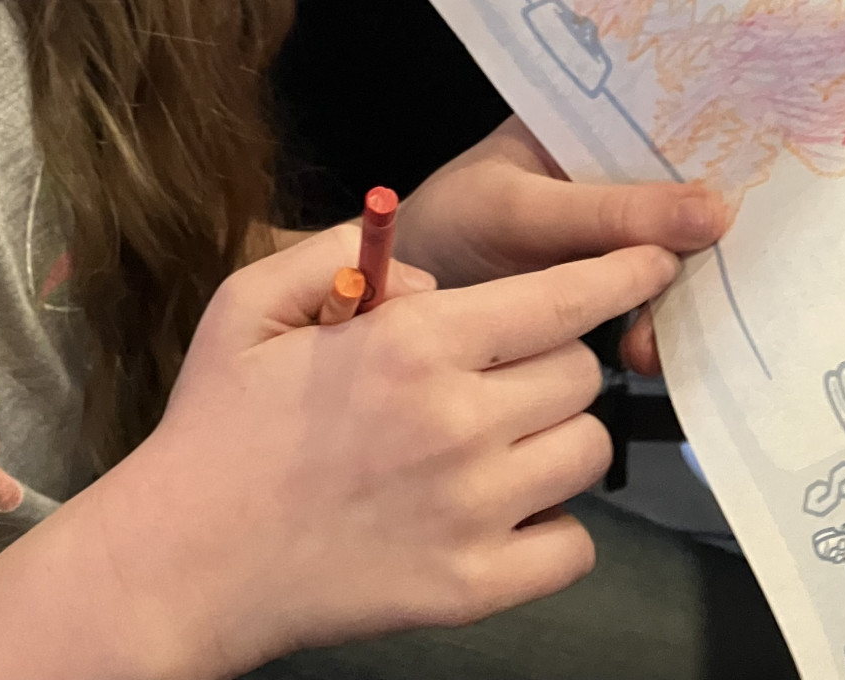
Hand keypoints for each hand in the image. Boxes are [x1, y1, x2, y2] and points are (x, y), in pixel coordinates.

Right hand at [88, 224, 678, 678]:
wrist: (189, 557)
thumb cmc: (218, 422)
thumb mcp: (251, 299)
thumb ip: (340, 256)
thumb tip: (426, 277)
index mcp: (412, 344)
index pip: (559, 298)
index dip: (619, 272)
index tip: (655, 260)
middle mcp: (458, 422)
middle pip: (582, 374)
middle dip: (558, 358)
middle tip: (506, 368)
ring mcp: (474, 511)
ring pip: (588, 454)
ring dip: (558, 435)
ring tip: (501, 436)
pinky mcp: (474, 588)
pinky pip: (574, 546)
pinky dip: (553, 525)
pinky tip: (503, 508)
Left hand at [395, 117, 724, 372]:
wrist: (404, 307)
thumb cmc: (450, 225)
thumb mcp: (523, 210)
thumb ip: (610, 212)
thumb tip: (718, 211)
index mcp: (592, 124)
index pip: (672, 121)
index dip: (726, 145)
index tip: (773, 186)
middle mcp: (615, 171)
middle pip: (689, 196)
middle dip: (713, 240)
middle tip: (727, 284)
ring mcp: (617, 232)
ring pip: (681, 256)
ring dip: (684, 300)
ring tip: (652, 341)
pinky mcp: (614, 288)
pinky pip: (659, 301)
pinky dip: (663, 331)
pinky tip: (652, 356)